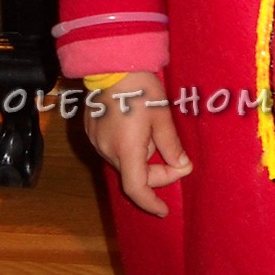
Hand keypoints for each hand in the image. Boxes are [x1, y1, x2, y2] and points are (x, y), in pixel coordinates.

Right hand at [84, 70, 191, 215]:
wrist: (111, 64)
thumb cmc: (139, 87)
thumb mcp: (161, 115)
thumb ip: (171, 145)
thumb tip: (182, 166)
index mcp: (126, 149)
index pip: (136, 188)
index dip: (151, 202)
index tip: (164, 210)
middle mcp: (107, 150)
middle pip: (133, 174)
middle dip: (157, 171)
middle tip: (178, 158)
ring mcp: (96, 141)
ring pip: (124, 161)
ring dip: (142, 156)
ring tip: (153, 129)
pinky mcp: (92, 132)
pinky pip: (114, 148)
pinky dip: (129, 146)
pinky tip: (137, 125)